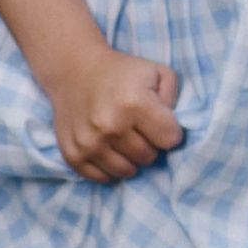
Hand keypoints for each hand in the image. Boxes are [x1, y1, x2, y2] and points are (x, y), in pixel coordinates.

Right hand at [41, 44, 184, 182]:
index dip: (170, 131)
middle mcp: (110, 126)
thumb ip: (174, 97)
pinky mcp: (73, 155)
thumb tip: (173, 128)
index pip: (170, 139)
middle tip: (140, 129)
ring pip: (127, 171)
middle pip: (149, 157)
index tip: (161, 122)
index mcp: (134, 104)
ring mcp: (89, 143)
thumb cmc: (122, 72)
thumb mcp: (156, 72)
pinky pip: (102, 177)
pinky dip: (109, 167)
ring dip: (131, 158)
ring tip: (124, 139)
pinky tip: (109, 149)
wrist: (74, 70)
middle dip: (150, 145)